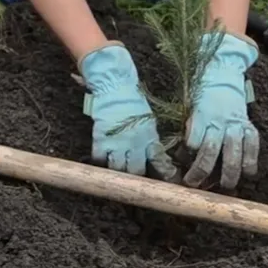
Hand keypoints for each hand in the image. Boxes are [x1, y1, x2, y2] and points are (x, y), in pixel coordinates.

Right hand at [79, 42, 178, 180]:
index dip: (164, 174)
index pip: (160, 162)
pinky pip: (99, 159)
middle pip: (137, 171)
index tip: (167, 182)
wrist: (115, 86)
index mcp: (150, 138)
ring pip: (118, 169)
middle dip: (137, 177)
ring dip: (119, 172)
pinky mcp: (100, 140)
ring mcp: (116, 143)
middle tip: (136, 181)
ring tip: (118, 175)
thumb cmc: (134, 101)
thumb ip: (151, 139)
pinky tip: (103, 161)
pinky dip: (101, 162)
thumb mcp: (149, 120)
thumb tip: (156, 156)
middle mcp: (135, 144)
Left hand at [183, 31, 259, 188]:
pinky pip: (253, 145)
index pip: (192, 140)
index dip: (186, 155)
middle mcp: (219, 121)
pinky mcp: (249, 126)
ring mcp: (236, 124)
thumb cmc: (202, 99)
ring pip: (234, 151)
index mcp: (201, 116)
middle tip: (195, 184)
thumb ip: (190, 131)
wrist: (222, 77)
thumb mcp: (190, 110)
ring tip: (226, 186)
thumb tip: (182, 158)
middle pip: (211, 150)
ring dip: (230, 171)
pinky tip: (249, 173)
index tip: (180, 165)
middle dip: (202, 170)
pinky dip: (252, 159)